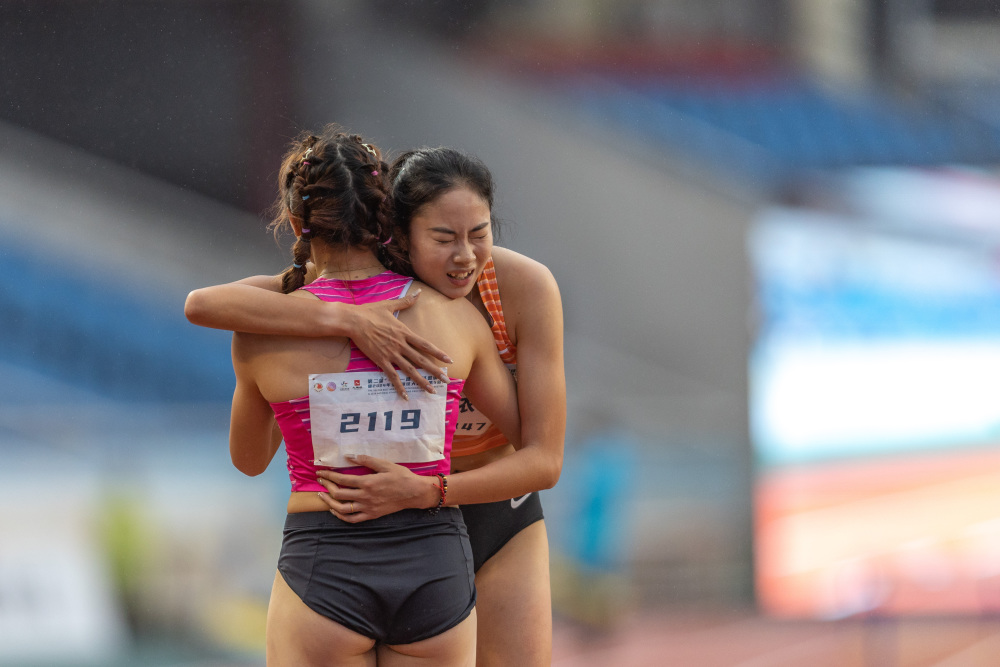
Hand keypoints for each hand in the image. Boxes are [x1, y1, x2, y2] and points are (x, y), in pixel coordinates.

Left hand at [316, 454, 438, 522]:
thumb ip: (366, 460)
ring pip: (342, 509)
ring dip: (329, 502)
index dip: (329, 475)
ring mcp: (367, 507)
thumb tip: (349, 456)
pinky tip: (335, 510)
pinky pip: (352, 519)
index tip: (321, 472)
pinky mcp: (371, 515)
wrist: (414, 493)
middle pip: (338, 493)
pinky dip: (341, 516)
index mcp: (367, 482)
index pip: (342, 479)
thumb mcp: (385, 464)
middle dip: (326, 486)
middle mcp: (365, 496)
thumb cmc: (401, 476)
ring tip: (322, 496)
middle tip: (320, 480)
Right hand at [349, 289, 452, 397]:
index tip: (449, 359)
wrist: (353, 321)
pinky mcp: (380, 361)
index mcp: (404, 332)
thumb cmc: (370, 312)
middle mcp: (400, 345)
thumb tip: (419, 292)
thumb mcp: (390, 304)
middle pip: (421, 360)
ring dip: (421, 381)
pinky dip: (399, 386)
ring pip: (409, 370)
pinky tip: (405, 396)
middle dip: (435, 371)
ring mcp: (391, 354)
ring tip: (431, 390)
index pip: (425, 344)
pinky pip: (392, 376)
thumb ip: (406, 301)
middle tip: (446, 380)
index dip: (438, 352)